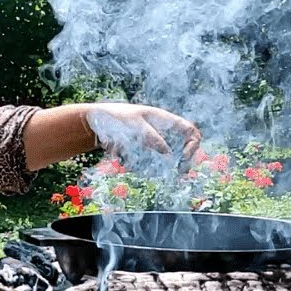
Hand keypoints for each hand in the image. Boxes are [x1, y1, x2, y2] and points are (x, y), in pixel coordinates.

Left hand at [85, 103, 202, 164]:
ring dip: (164, 167)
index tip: (182, 158)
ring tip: (153, 172)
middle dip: (183, 161)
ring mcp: (153, 142)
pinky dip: (148, 168)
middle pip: (184, 147)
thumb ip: (152, 137)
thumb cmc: (116, 117)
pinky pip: (152, 163)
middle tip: (177, 173)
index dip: (193, 145)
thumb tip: (169, 154)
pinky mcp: (143, 151)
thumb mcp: (135, 125)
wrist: (97, 121)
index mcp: (164, 120)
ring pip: (168, 158)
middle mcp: (162, 131)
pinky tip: (135, 167)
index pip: (190, 130)